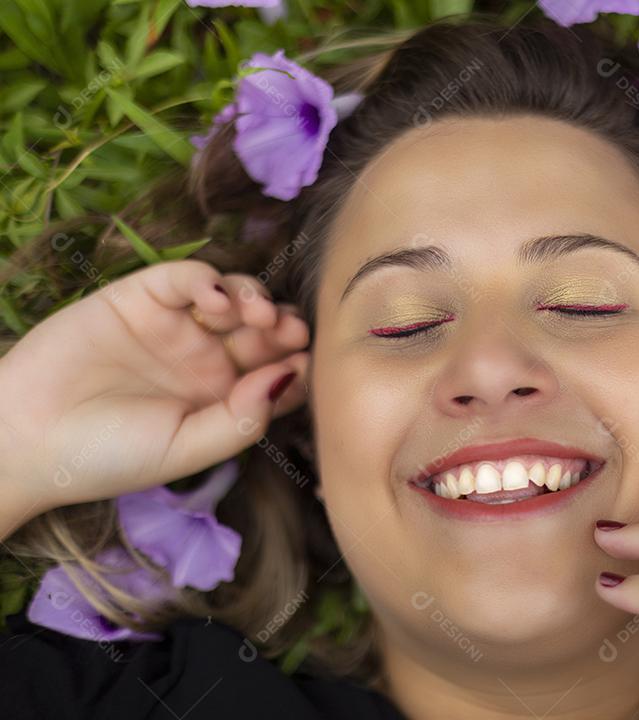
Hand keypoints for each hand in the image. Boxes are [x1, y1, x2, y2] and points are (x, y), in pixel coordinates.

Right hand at [0, 259, 309, 526]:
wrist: (24, 440)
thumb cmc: (107, 456)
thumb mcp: (187, 450)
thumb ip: (243, 418)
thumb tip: (290, 377)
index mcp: (222, 398)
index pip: (277, 372)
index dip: (298, 365)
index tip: (307, 365)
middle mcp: (205, 358)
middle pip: (263, 330)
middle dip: (284, 327)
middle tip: (292, 332)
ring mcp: (175, 326)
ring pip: (234, 296)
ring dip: (255, 298)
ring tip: (257, 317)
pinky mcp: (140, 298)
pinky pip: (186, 277)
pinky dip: (209, 280)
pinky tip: (218, 300)